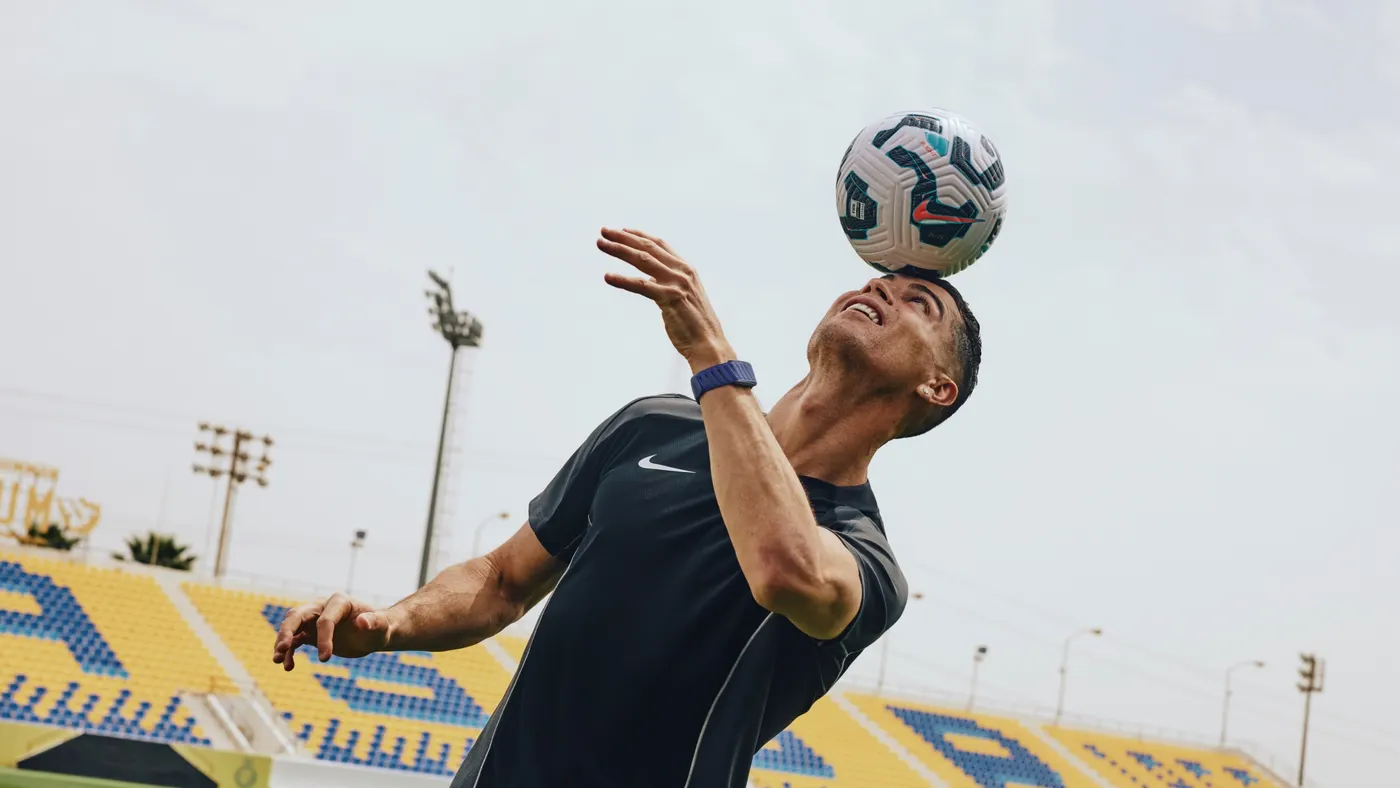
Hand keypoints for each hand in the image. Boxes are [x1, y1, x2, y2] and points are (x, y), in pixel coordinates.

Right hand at [271, 592, 392, 670]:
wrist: (374, 633)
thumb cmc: (380, 628)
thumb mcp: (382, 626)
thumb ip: (374, 622)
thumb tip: (362, 622)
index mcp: (340, 601)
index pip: (325, 619)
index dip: (324, 638)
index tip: (325, 659)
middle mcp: (323, 606)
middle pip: (298, 615)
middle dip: (288, 631)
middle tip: (282, 649)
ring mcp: (314, 619)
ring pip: (291, 626)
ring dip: (282, 641)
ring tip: (278, 660)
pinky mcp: (310, 633)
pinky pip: (294, 640)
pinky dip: (288, 651)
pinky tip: (287, 666)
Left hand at [597, 227, 735, 372]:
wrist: (708, 344)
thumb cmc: (694, 324)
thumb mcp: (683, 296)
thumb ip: (668, 284)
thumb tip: (649, 279)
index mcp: (686, 269)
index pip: (660, 244)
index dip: (639, 235)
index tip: (622, 230)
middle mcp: (682, 271)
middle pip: (648, 247)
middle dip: (623, 237)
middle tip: (604, 231)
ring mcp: (676, 284)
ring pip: (642, 260)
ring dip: (619, 250)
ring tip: (601, 244)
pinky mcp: (669, 298)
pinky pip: (641, 285)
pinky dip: (622, 279)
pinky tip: (608, 276)